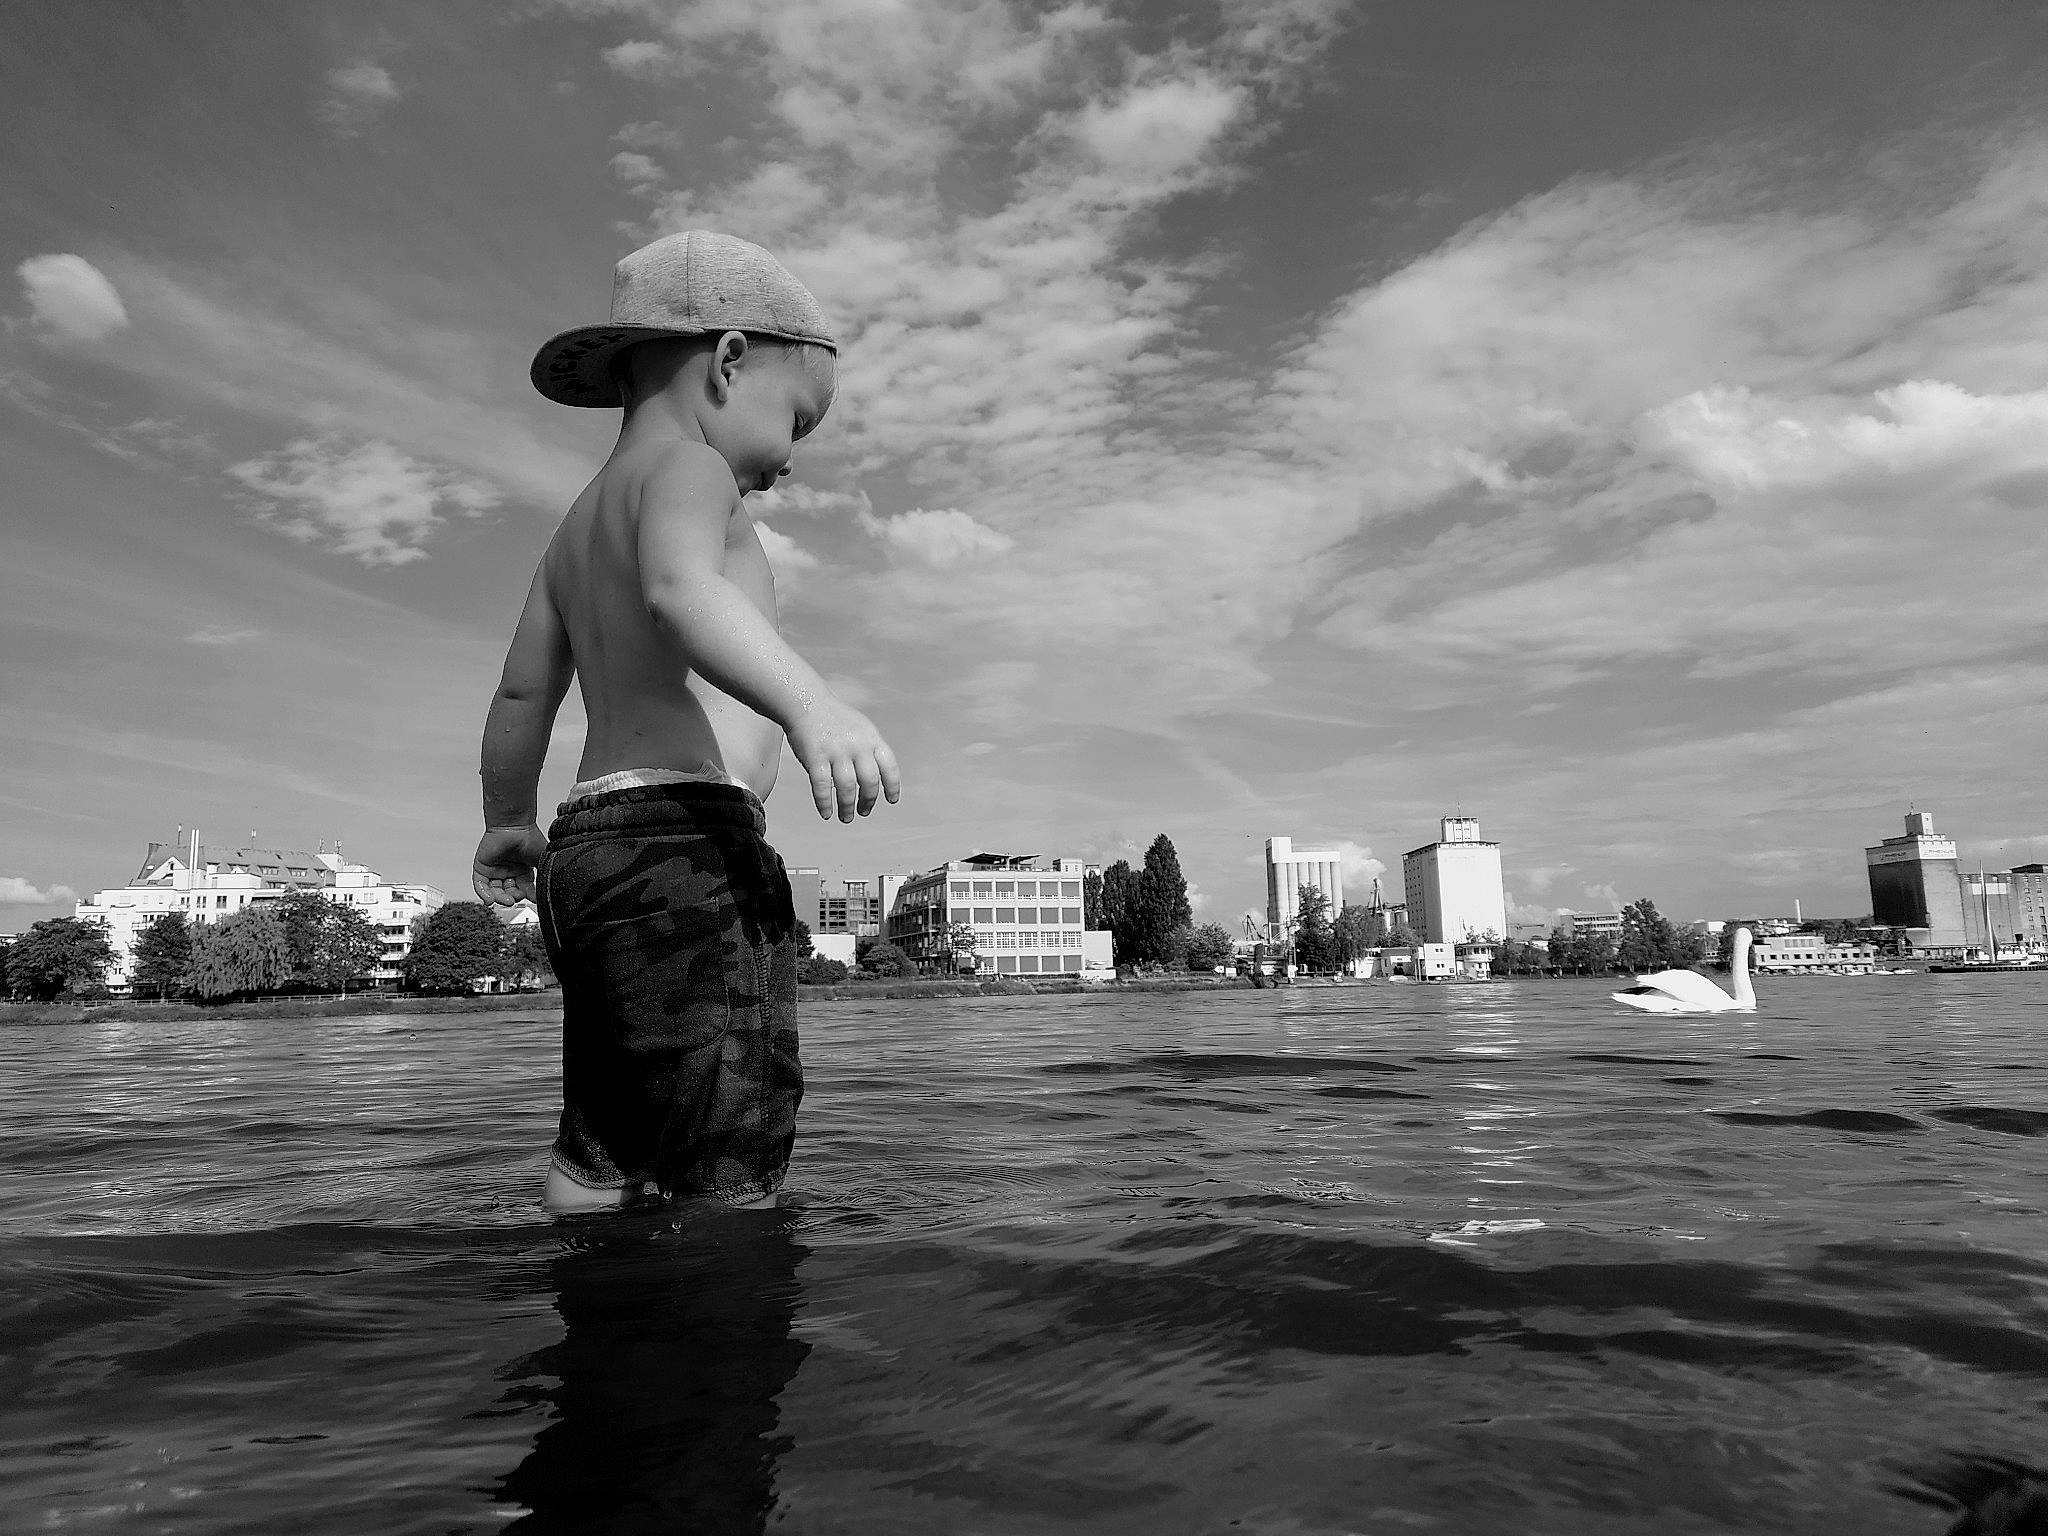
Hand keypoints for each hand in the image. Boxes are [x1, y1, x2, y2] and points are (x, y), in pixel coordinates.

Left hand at [473, 825, 547, 904]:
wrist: (515, 825)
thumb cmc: (530, 837)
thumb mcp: (542, 861)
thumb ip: (544, 876)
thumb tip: (548, 891)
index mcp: (523, 870)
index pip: (524, 889)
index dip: (528, 895)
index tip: (533, 899)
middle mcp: (509, 871)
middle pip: (509, 892)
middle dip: (512, 898)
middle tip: (516, 899)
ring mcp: (495, 870)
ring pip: (495, 891)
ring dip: (500, 898)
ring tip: (506, 900)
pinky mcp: (482, 867)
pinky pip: (480, 885)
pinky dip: (484, 894)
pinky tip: (490, 900)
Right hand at [787, 699, 901, 821]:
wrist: (807, 702)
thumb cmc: (835, 720)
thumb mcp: (862, 729)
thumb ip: (870, 750)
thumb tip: (877, 781)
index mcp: (872, 739)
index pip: (889, 766)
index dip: (892, 786)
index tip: (891, 800)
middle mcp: (857, 745)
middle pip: (870, 781)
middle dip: (868, 801)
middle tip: (864, 811)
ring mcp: (836, 751)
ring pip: (847, 787)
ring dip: (847, 807)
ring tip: (846, 818)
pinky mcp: (815, 756)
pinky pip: (822, 786)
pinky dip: (825, 803)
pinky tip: (826, 813)